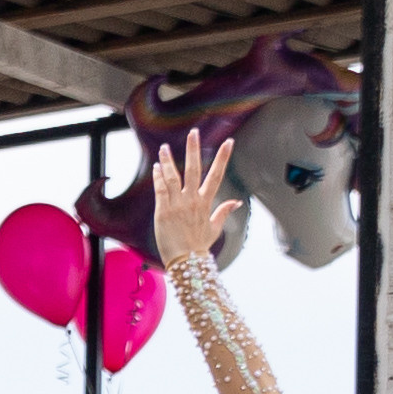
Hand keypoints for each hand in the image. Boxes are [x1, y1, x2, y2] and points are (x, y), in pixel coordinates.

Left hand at [151, 128, 238, 268]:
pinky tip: (156, 167)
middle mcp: (192, 200)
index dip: (223, 157)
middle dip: (193, 149)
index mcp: (205, 202)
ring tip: (164, 147)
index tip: (229, 142)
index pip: (216, 175)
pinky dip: (158, 177)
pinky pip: (160, 190)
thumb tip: (236, 202)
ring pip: (173, 177)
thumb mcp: (215, 228)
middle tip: (194, 132)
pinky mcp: (163, 212)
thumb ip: (223, 211)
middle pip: (193, 169)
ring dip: (168, 160)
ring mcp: (177, 205)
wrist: (186, 261)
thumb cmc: (199, 246)